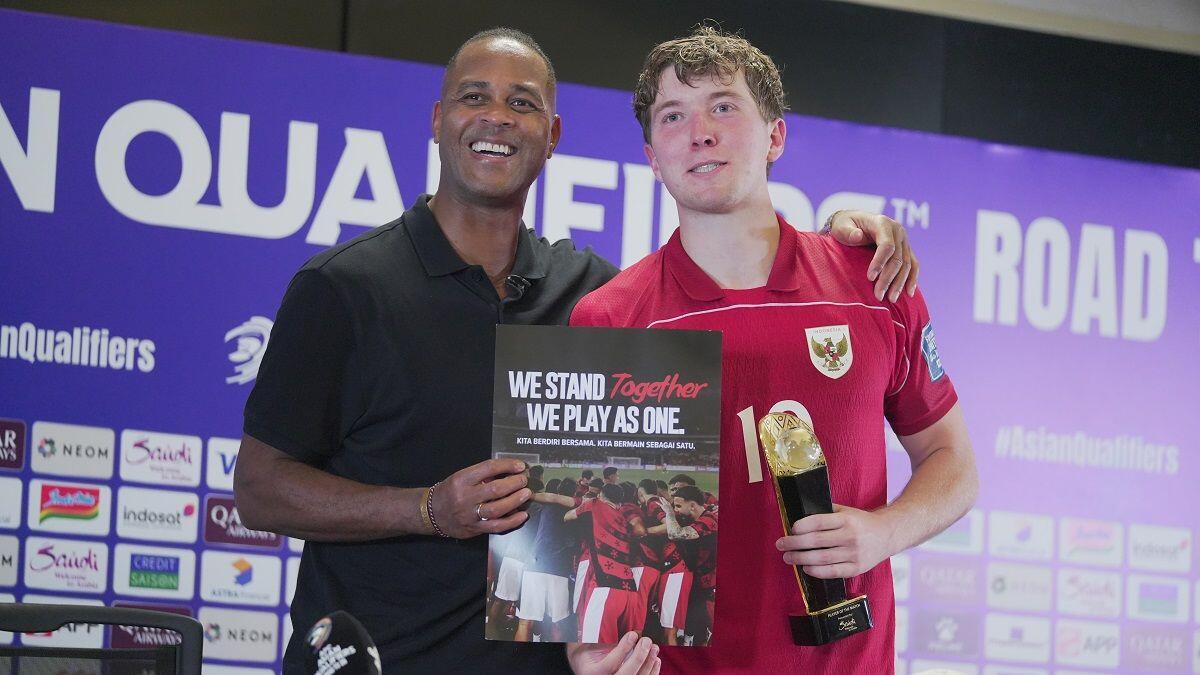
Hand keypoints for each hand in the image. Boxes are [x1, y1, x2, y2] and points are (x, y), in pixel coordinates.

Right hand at [430, 458, 530, 537]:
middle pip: (495, 489)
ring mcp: (470, 514)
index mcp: (462, 479)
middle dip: (514, 484)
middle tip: (524, 480)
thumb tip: (508, 472)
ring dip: (515, 501)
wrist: (431, 513)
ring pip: (497, 508)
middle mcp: (465, 497)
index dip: (507, 466)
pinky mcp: (475, 528)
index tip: (520, 466)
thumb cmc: (450, 491)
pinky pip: (496, 526)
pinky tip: (522, 515)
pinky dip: (512, 521)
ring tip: (526, 494)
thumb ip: (482, 476)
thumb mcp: (461, 477)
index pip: (488, 468)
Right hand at [567, 633, 659, 674]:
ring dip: (648, 663)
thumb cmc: (588, 651)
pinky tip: (655, 660)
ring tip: (653, 648)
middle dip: (638, 658)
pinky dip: (652, 672)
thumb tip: (626, 628)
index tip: (633, 635)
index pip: (609, 665)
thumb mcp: (590, 644)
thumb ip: (605, 639)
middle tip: (646, 641)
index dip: (622, 649)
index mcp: (592, 672)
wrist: (586, 665)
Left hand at [775, 504, 893, 578]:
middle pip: (817, 541)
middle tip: (780, 545)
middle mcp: (850, 536)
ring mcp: (854, 554)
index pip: (819, 522)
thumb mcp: (846, 511)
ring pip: (822, 558)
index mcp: (846, 520)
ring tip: (788, 557)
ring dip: (801, 558)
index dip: (802, 526)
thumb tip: (800, 518)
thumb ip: (826, 512)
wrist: (887, 534)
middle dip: (794, 543)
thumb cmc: (861, 522)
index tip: (791, 528)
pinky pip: (833, 572)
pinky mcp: (857, 568)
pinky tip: (806, 568)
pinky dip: (817, 571)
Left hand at [825, 210, 918, 301]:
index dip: (880, 262)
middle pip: (897, 258)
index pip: (887, 245)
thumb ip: (847, 232)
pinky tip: (909, 293)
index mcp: (882, 223)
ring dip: (900, 283)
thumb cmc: (845, 225)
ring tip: (891, 299)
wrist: (854, 222)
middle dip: (888, 278)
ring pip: (907, 264)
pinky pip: (913, 265)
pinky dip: (912, 279)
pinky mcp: (906, 250)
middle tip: (878, 296)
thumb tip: (858, 236)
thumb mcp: (841, 226)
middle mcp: (897, 231)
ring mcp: (904, 241)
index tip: (870, 278)